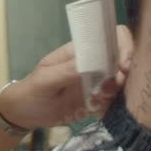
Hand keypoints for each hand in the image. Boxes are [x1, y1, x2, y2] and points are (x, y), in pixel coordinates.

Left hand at [0, 25, 132, 128]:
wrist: (26, 114)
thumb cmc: (33, 89)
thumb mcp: (46, 79)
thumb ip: (67, 71)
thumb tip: (93, 64)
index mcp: (82, 51)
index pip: (110, 37)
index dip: (123, 45)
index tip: (123, 65)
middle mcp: (94, 64)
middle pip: (122, 59)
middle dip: (125, 73)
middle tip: (113, 86)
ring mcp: (98, 83)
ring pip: (121, 81)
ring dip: (117, 91)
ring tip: (98, 100)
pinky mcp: (98, 102)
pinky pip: (114, 101)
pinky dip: (111, 106)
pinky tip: (96, 111)